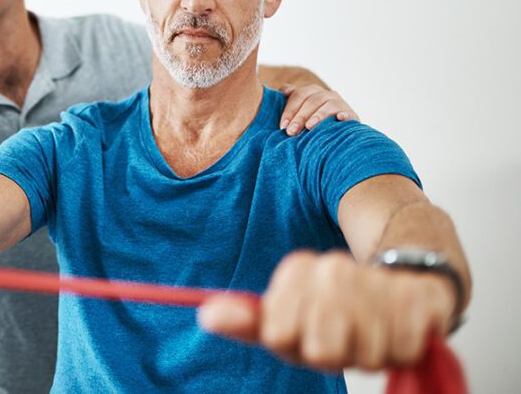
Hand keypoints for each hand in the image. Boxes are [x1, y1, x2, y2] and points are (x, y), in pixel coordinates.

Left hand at [197, 251, 455, 370]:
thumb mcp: (288, 315)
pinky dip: (401, 350)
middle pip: (322, 351)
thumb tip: (206, 316)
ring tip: (371, 331)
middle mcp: (333, 269)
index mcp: (297, 269)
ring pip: (363, 354)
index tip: (310, 330)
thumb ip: (249, 321)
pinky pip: (401, 350)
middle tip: (345, 335)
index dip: (297, 345)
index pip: (278, 336)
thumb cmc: (340, 309)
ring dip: (369, 353)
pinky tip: (397, 328)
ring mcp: (374, 282)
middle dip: (335, 354)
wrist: (409, 283)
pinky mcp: (417, 299)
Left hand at [278, 84, 358, 135]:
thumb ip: (291, 98)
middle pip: (312, 101)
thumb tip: (283, 90)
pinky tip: (339, 118)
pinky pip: (348, 113)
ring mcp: (340, 104)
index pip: (299, 95)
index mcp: (312, 91)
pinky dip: (345, 115)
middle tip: (291, 132)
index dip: (290, 109)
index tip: (282, 125)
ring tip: (309, 127)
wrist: (338, 130)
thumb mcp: (301, 109)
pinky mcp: (352, 115)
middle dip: (300, 117)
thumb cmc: (312, 120)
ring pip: (328, 106)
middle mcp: (327, 95)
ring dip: (318, 116)